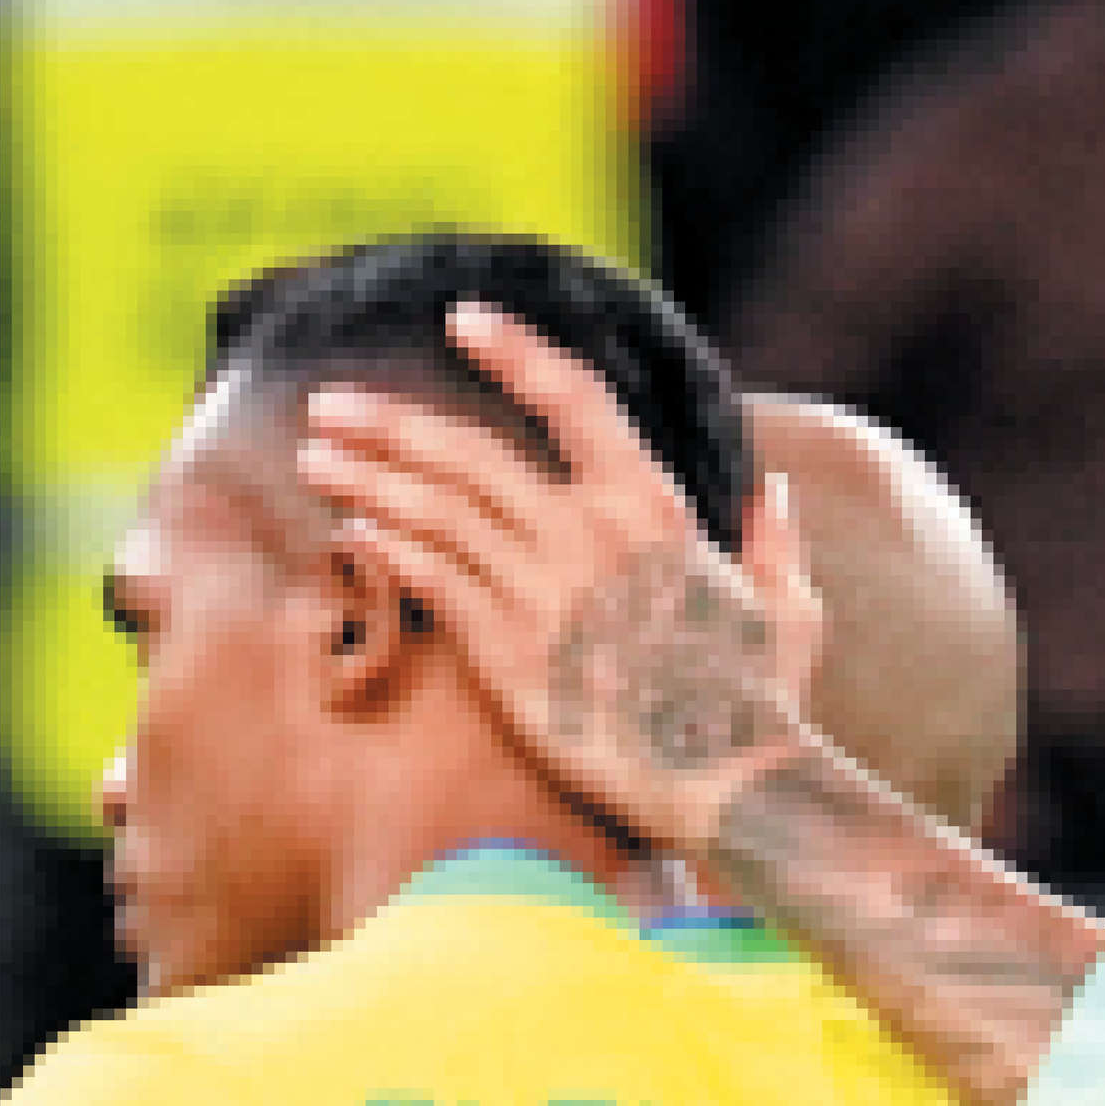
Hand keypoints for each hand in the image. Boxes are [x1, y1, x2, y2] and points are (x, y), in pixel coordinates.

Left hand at [294, 303, 824, 854]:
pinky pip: (429, 580)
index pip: (575, 400)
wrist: (729, 786)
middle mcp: (588, 536)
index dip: (516, 351)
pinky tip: (355, 528)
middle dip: (389, 423)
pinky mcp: (506, 653)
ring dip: (365, 476)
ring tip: (314, 456)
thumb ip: (774, 540)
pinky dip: (386, 545)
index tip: (464, 319)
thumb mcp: (789, 609)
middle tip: (332, 405)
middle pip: (467, 454)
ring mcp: (541, 593)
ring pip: (433, 511)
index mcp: (655, 511)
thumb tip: (772, 488)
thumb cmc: (763, 703)